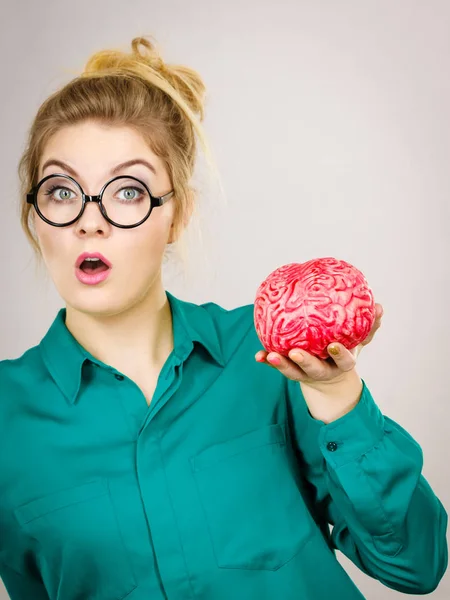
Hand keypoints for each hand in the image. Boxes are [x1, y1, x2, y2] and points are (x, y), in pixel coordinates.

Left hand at [255, 303, 383, 387]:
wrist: (330, 379)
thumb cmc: (343, 350)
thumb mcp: (359, 341)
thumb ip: (369, 326)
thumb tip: (379, 307)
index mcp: (340, 364)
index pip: (343, 361)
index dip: (338, 355)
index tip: (333, 346)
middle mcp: (322, 371)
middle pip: (313, 369)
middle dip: (304, 362)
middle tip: (295, 353)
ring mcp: (304, 373)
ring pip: (292, 371)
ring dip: (280, 364)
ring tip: (269, 355)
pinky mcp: (290, 371)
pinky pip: (278, 366)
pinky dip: (267, 361)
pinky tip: (258, 356)